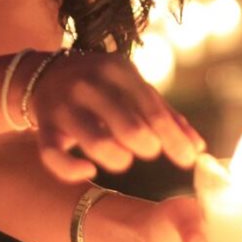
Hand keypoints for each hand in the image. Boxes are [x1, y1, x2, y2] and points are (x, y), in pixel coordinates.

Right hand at [27, 50, 204, 181]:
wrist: (44, 74)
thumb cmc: (102, 86)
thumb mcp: (133, 88)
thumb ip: (165, 114)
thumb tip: (198, 147)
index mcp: (119, 70)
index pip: (154, 110)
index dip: (173, 139)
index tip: (188, 161)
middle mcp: (90, 84)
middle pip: (130, 128)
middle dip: (147, 148)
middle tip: (147, 151)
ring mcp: (64, 105)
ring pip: (97, 144)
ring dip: (118, 159)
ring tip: (121, 157)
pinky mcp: (43, 126)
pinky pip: (55, 158)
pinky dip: (73, 171)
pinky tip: (88, 170)